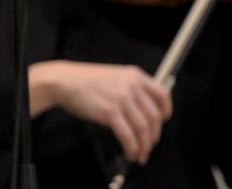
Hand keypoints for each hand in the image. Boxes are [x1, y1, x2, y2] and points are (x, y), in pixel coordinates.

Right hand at [29, 60, 172, 165]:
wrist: (65, 81)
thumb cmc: (86, 81)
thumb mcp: (116, 77)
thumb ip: (131, 88)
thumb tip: (141, 109)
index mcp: (136, 76)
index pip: (162, 94)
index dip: (166, 110)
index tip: (164, 121)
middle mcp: (133, 86)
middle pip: (154, 115)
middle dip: (154, 135)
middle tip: (150, 145)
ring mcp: (122, 99)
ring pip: (142, 128)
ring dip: (143, 145)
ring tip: (140, 154)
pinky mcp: (110, 112)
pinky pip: (127, 134)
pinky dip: (131, 147)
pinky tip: (129, 153)